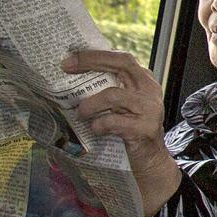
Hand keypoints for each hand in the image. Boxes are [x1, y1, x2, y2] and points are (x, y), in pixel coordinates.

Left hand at [64, 50, 181, 216]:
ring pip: (114, 95)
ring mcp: (150, 109)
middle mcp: (149, 90)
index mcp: (143, 80)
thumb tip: (71, 77)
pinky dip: (99, 125)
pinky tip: (95, 130)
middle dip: (91, 63)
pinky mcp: (145, 128)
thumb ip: (108, 89)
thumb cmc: (129, 130)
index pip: (121, 58)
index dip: (95, 56)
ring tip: (80, 112)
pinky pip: (115, 122)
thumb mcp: (121, 105)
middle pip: (122, 65)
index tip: (68, 60)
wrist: (150, 160)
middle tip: (66, 69)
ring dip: (90, 104)